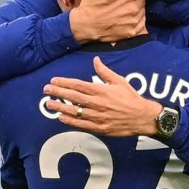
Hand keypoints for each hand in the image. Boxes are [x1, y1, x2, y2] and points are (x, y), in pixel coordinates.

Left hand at [43, 56, 161, 136]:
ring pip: (74, 111)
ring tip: (49, 104)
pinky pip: (81, 124)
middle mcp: (97, 103)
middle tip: (46, 90)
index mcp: (101, 91)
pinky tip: (61, 117)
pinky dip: (70, 121)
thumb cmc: (131, 98)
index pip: (78, 85)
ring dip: (60, 107)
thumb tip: (95, 60)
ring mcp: (97, 117)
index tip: (54, 80)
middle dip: (58, 93)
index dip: (64, 83)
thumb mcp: (120, 81)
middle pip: (73, 97)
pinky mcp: (99, 128)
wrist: (142, 117)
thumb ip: (105, 72)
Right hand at [69, 0, 146, 42]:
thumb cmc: (91, 5)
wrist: (85, 26)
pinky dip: (138, 21)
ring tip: (128, 9)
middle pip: (144, 0)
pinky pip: (142, 24)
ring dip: (139, 9)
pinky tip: (130, 20)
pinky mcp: (132, 32)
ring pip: (143, 11)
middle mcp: (134, 8)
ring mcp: (134, 22)